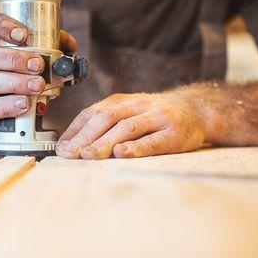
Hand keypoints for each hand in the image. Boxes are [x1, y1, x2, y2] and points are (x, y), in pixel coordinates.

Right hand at [0, 11, 75, 120]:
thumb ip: (48, 46)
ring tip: (37, 86)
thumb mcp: (25, 55)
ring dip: (14, 84)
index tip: (23, 35)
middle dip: (14, 60)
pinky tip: (23, 105)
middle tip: (38, 65)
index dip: (1, 26)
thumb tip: (68, 46)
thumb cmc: (10, 74)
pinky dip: (5, 106)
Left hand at [55, 93, 207, 158]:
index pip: (92, 113)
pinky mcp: (174, 132)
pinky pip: (153, 140)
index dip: (75, 130)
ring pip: (126, 127)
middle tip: (70, 154)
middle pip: (106, 118)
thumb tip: (72, 146)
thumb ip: (104, 126)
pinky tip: (123, 154)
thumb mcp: (128, 113)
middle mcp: (136, 105)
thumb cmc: (155, 116)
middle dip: (85, 136)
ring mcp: (156, 117)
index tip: (60, 148)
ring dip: (105, 142)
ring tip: (88, 155)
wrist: (197, 109)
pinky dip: (137, 147)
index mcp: (121, 101)